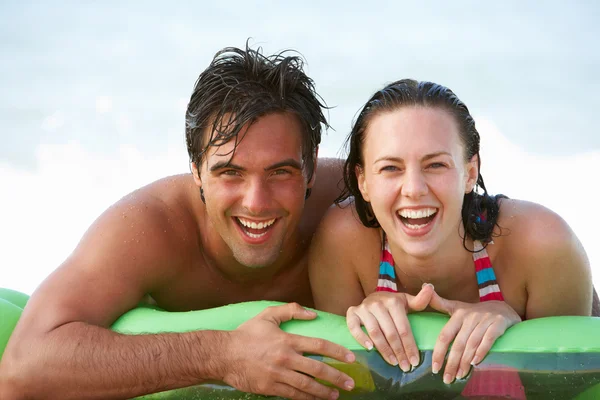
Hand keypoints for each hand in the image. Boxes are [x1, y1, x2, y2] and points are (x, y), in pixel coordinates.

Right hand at [223, 303, 355, 399]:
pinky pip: (293, 395)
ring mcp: (278, 375)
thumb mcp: (268, 316)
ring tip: (337, 395)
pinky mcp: (270, 388)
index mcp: (287, 340)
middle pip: (318, 370)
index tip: (350, 358)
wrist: (223, 354)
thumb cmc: (246, 334)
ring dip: (325, 392)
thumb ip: (291, 310)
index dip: (337, 352)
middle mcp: (286, 358)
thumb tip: (313, 314)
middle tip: (351, 383)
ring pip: (307, 386)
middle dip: (337, 377)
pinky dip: (307, 399)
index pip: (319, 345)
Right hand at [346, 284, 433, 371]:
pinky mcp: (352, 312)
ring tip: (393, 362)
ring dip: (384, 350)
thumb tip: (430, 287)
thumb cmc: (393, 304)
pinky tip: (369, 349)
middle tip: (405, 367)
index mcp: (393, 301)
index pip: (403, 328)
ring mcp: (363, 308)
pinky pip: (354, 328)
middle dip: (399, 352)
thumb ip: (420, 300)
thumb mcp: (407, 301)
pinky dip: (361, 338)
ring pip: (375, 333)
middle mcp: (377, 304)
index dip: (410, 346)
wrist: (373, 297)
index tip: (415, 361)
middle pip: (390, 333)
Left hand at [428, 292, 521, 383]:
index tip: (434, 368)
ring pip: (472, 344)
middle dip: (452, 363)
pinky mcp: (498, 324)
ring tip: (459, 375)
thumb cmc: (474, 312)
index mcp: (457, 314)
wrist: (503, 308)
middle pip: (458, 343)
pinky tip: (475, 363)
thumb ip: (439, 303)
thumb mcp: (456, 307)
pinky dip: (482, 351)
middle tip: (447, 379)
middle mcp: (470, 317)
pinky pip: (489, 339)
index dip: (439, 352)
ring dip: (465, 362)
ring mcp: (484, 320)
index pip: (445, 335)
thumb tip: (425, 286)